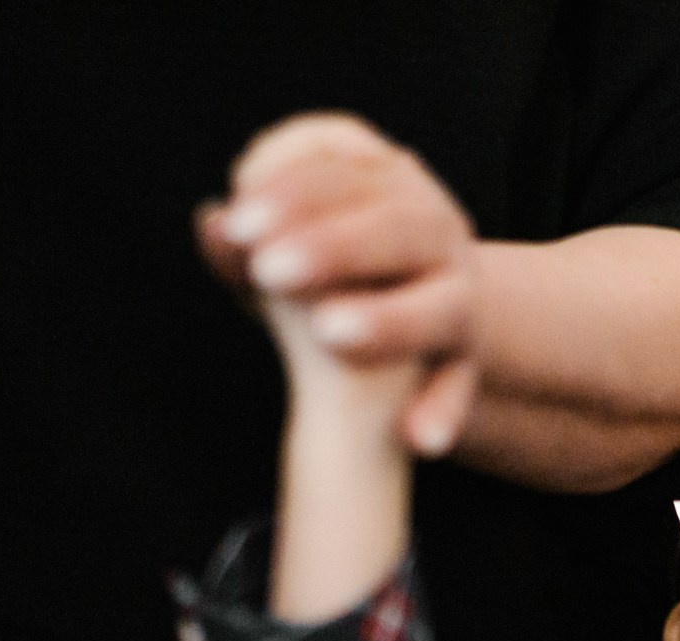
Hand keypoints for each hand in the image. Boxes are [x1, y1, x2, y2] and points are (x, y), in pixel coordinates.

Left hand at [197, 113, 481, 456]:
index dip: (291, 188)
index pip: (343, 160)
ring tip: (328, 333)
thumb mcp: (282, 247)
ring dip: (388, 320)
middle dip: (332, 246)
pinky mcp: (466, 354)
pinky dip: (442, 410)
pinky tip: (419, 440)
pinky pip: (457, 383)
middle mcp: (434, 223)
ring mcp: (460, 290)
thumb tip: (212, 226)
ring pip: (440, 306)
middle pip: (394, 225)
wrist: (405, 317)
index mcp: (385, 177)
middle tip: (267, 270)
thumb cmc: (326, 272)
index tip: (240, 221)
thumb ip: (243, 242)